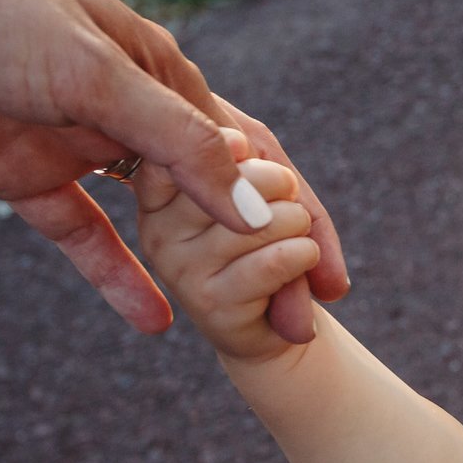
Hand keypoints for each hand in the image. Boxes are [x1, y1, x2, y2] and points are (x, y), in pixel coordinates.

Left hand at [0, 0, 347, 335]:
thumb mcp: (88, 72)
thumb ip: (174, 144)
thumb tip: (259, 213)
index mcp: (161, 70)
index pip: (254, 156)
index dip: (301, 219)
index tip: (330, 281)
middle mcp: (127, 110)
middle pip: (216, 197)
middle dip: (266, 261)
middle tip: (304, 325)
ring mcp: (75, 144)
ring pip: (160, 222)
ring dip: (208, 274)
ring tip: (250, 331)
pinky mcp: (19, 173)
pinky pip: (84, 237)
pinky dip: (120, 280)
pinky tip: (158, 325)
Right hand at [135, 131, 324, 363]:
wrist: (280, 318)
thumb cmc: (273, 238)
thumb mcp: (270, 184)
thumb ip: (265, 168)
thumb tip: (245, 173)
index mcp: (158, 191)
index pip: (193, 144)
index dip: (237, 148)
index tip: (252, 160)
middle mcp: (155, 228)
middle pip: (235, 179)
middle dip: (283, 188)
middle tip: (285, 210)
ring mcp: (177, 267)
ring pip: (260, 220)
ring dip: (300, 227)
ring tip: (292, 243)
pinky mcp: (208, 303)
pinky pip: (276, 260)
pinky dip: (306, 255)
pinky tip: (298, 267)